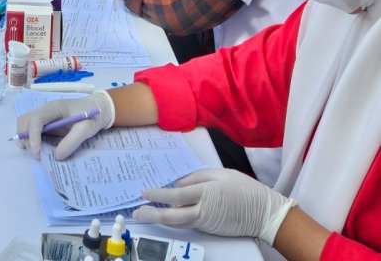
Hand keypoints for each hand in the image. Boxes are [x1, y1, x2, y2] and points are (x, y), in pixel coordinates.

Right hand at [16, 92, 114, 159]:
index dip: (33, 137)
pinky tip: (39, 149)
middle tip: (38, 155)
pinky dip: (30, 140)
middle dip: (26, 139)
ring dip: (25, 139)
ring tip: (37, 153)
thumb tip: (57, 156)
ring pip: (24, 125)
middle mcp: (45, 110)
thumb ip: (72, 141)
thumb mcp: (86, 128)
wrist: (97, 109)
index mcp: (54, 108)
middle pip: (25, 121)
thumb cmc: (92, 116)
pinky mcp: (45, 123)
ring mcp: (44, 116)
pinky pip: (30, 130)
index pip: (36, 119)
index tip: (37, 153)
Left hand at [133, 168, 294, 244]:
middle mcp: (204, 211)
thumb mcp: (221, 174)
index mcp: (207, 193)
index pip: (176, 195)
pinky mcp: (210, 229)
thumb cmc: (246, 190)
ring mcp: (207, 223)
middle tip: (137, 212)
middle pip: (173, 216)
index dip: (159, 195)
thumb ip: (198, 177)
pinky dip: (175, 219)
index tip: (145, 193)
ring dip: (160, 218)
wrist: (265, 214)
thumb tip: (179, 184)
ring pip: (179, 223)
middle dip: (153, 214)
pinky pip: (188, 223)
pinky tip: (167, 213)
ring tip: (146, 214)